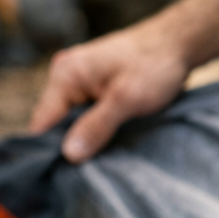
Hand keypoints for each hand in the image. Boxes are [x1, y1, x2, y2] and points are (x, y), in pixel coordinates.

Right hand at [28, 11, 190, 162]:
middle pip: (53, 123)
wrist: (176, 42)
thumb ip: (96, 126)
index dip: (50, 150)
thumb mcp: (126, 99)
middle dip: (69, 145)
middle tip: (87, 170)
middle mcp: (64, 75)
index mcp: (65, 75)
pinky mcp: (92, 84)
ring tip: (100, 156)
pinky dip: (93, 127)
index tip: (63, 175)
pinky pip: (83, 112)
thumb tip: (69, 155)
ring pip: (70, 120)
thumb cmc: (154, 66)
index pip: (42, 123)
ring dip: (83, 137)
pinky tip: (107, 139)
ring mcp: (77, 79)